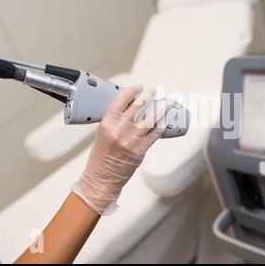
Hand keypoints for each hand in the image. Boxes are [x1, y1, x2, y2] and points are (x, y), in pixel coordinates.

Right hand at [72, 84, 164, 214]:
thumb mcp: (102, 134)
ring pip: (150, 119)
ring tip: (164, 104)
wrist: (101, 179)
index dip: (132, 90)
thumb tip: (131, 109)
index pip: (121, 100)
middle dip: (148, 96)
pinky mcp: (140, 151)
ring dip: (159, 109)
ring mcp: (131, 140)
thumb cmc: (100, 157)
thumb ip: (115, 121)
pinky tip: (164, 122)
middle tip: (153, 91)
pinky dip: (160, 127)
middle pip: (138, 106)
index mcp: (107, 123)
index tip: (139, 86)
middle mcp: (119, 129)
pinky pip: (154, 135)